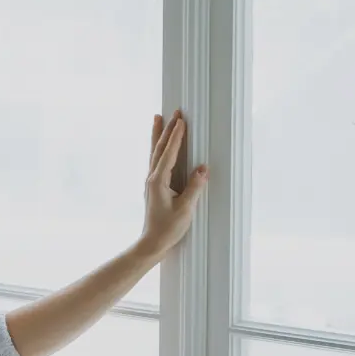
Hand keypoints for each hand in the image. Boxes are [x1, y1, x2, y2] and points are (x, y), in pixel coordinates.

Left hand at [135, 110, 207, 261]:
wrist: (152, 244)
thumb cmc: (168, 229)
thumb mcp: (185, 209)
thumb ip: (194, 187)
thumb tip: (203, 168)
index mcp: (158, 181)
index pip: (168, 154)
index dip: (176, 137)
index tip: (181, 120)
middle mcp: (152, 179)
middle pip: (158, 148)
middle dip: (167, 129)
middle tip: (173, 111)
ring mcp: (151, 182)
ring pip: (154, 153)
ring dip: (158, 135)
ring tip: (158, 118)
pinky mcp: (154, 187)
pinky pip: (156, 161)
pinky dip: (158, 148)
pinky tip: (160, 145)